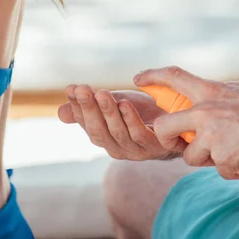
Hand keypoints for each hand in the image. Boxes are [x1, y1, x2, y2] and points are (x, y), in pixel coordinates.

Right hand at [58, 85, 186, 160]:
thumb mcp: (114, 105)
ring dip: (108, 112)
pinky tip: (124, 104)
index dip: (78, 107)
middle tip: (83, 89)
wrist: (178, 121)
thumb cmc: (144, 113)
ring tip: (102, 93)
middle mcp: (117, 147)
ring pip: (117, 132)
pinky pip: (140, 135)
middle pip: (98, 130)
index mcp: (105, 137)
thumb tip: (60, 111)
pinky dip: (131, 120)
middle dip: (89, 109)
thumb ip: (92, 107)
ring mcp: (136, 150)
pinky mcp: (156, 147)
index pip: (86, 123)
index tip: (72, 88)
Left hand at [134, 67, 238, 178]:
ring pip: (192, 157)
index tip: (138, 78)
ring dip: (206, 157)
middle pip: (165, 128)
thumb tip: (205, 102)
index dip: (153, 75)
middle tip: (175, 142)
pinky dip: (230, 167)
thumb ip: (219, 96)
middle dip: (165, 139)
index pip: (174, 77)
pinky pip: (218, 169)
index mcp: (210, 91)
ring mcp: (212, 139)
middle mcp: (205, 113)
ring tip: (232, 147)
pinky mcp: (223, 162)